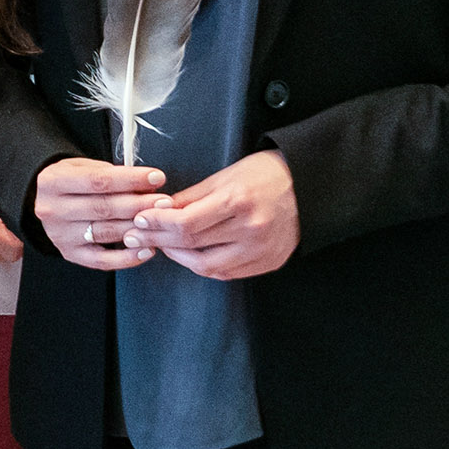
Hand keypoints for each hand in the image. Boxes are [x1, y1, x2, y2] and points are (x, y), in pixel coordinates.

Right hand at [31, 157, 168, 269]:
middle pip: (103, 208)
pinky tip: (146, 248)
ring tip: (160, 222)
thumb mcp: (83, 167)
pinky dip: (127, 257)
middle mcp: (52, 210)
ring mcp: (60, 235)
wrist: (45, 201)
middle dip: (139, 204)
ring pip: (105, 233)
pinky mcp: (71, 254)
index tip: (155, 178)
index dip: (130, 180)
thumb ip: (111, 174)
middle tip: (164, 202)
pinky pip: (103, 261)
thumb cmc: (71, 182)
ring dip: (137, 228)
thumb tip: (146, 184)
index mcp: (52, 182)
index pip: (97, 181)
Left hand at [126, 149, 297, 280]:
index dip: (157, 224)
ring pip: (207, 266)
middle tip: (138, 235)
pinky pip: (227, 273)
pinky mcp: (269, 263)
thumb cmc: (265, 174)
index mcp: (238, 202)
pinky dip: (204, 266)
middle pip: (192, 246)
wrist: (309, 187)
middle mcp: (251, 231)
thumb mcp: (224, 176)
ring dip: (179, 257)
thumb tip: (159, 210)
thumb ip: (191, 197)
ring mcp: (261, 251)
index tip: (139, 220)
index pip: (185, 224)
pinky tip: (190, 255)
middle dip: (159, 241)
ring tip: (163, 245)